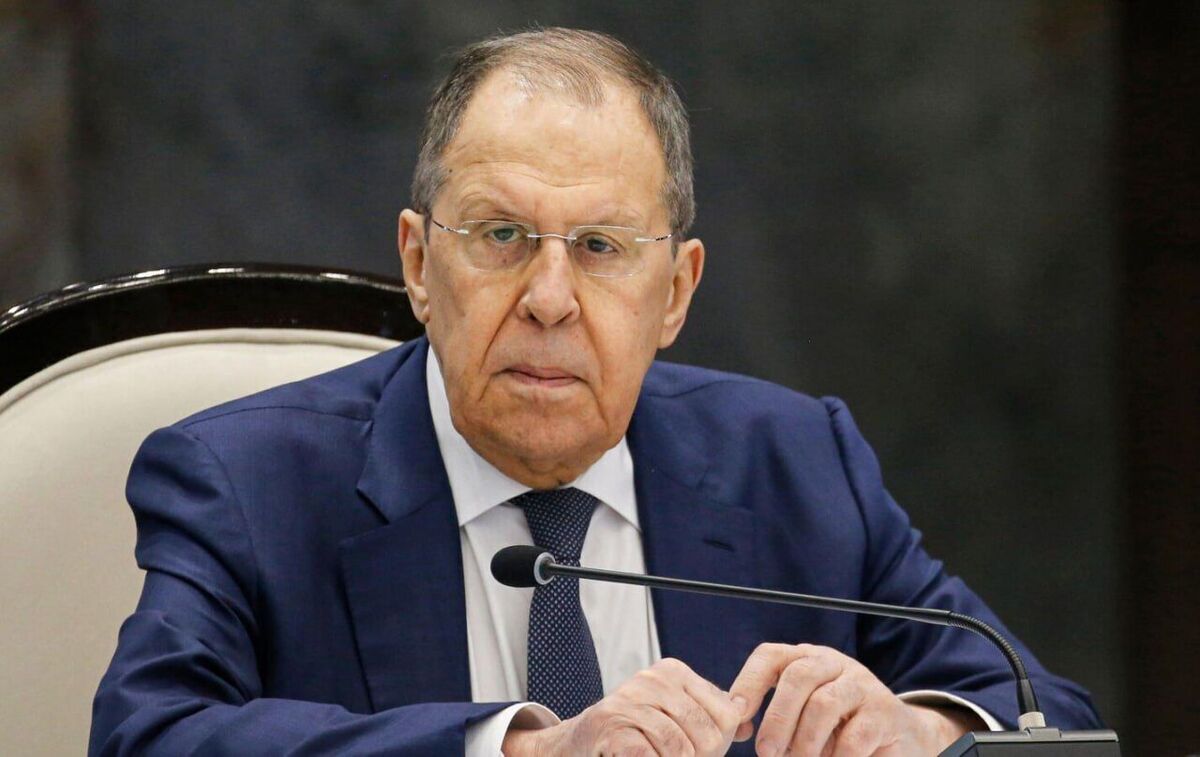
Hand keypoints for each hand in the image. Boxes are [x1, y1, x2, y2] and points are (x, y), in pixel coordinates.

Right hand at [503, 657, 741, 755]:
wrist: (580, 744)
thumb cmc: (634, 736)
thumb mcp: (676, 720)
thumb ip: (712, 720)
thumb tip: (748, 725)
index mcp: (674, 672)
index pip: (726, 713)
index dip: (718, 743)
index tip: (698, 751)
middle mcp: (653, 679)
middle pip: (706, 733)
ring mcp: (629, 699)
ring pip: (679, 749)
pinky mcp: (610, 724)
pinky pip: (648, 755)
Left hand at [729, 643, 977, 755]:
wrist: (902, 735)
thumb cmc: (841, 727)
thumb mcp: (806, 716)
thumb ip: (778, 718)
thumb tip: (739, 729)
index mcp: (807, 659)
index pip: (771, 656)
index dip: (749, 682)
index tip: (737, 715)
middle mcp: (833, 663)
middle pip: (799, 675)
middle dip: (777, 717)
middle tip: (766, 753)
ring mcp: (861, 684)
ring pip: (824, 703)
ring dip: (805, 740)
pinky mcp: (884, 712)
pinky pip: (854, 736)